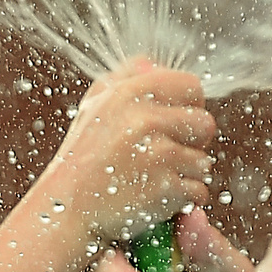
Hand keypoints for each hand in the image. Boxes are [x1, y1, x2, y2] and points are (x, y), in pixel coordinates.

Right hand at [35, 60, 214, 246]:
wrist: (66, 209)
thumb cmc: (83, 157)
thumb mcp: (95, 105)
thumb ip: (125, 76)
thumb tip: (153, 63)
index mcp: (131, 92)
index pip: (192, 86)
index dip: (189, 106)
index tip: (175, 123)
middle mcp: (146, 119)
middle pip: (205, 124)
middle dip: (192, 142)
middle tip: (166, 154)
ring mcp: (158, 155)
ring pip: (204, 162)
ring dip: (186, 174)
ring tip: (154, 178)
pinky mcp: (165, 189)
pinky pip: (198, 192)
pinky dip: (183, 201)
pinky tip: (157, 199)